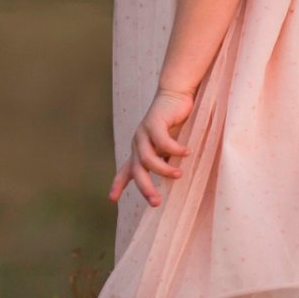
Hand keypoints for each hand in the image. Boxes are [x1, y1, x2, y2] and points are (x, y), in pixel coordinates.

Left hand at [108, 87, 194, 207]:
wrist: (176, 96)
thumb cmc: (175, 124)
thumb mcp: (169, 147)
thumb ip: (168, 161)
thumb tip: (174, 180)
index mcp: (140, 151)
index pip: (126, 171)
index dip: (118, 185)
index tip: (111, 199)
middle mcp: (138, 144)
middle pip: (136, 171)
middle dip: (145, 188)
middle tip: (156, 201)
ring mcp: (143, 133)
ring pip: (147, 159)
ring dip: (163, 169)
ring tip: (179, 174)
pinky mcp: (153, 122)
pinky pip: (162, 141)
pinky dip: (175, 149)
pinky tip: (187, 152)